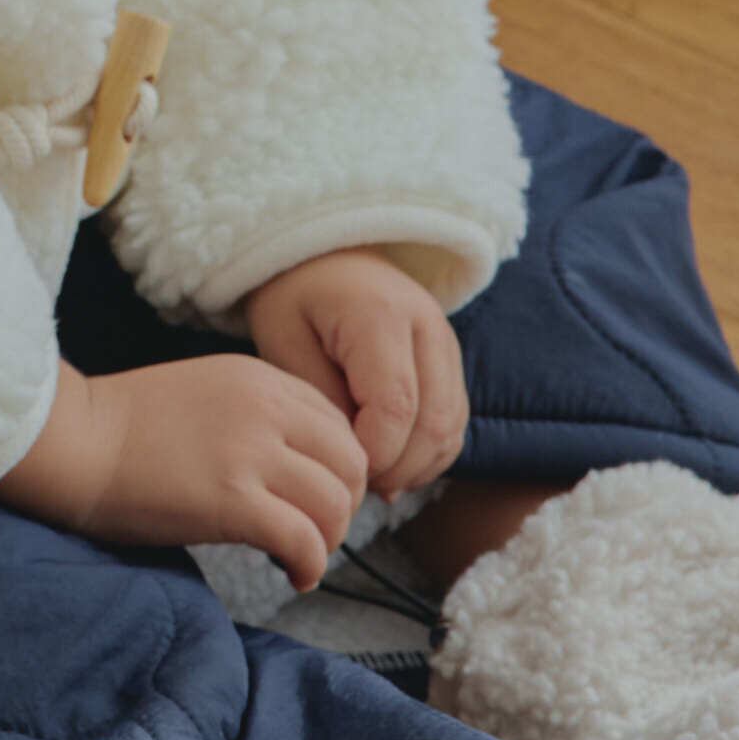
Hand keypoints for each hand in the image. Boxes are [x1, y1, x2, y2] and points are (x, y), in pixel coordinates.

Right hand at [0, 353, 367, 584]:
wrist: (69, 442)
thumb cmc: (118, 428)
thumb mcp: (201, 395)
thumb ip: (252, 417)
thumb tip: (291, 469)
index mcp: (259, 379)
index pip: (338, 424)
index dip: (337, 469)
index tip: (315, 498)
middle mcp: (265, 408)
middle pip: (350, 463)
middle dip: (343, 505)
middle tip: (315, 532)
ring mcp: (250, 453)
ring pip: (335, 504)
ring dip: (328, 539)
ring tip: (301, 557)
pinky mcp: (233, 501)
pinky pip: (303, 539)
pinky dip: (309, 564)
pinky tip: (293, 575)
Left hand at [242, 250, 469, 496]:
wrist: (324, 256)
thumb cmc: (293, 298)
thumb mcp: (283, 341)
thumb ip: (320, 398)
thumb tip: (354, 457)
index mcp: (380, 316)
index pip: (396, 407)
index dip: (374, 453)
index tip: (339, 467)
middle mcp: (428, 327)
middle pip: (435, 422)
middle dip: (397, 468)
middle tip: (355, 483)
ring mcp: (447, 344)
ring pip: (453, 427)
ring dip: (416, 465)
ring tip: (371, 478)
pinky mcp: (451, 361)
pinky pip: (455, 421)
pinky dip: (429, 452)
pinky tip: (392, 464)